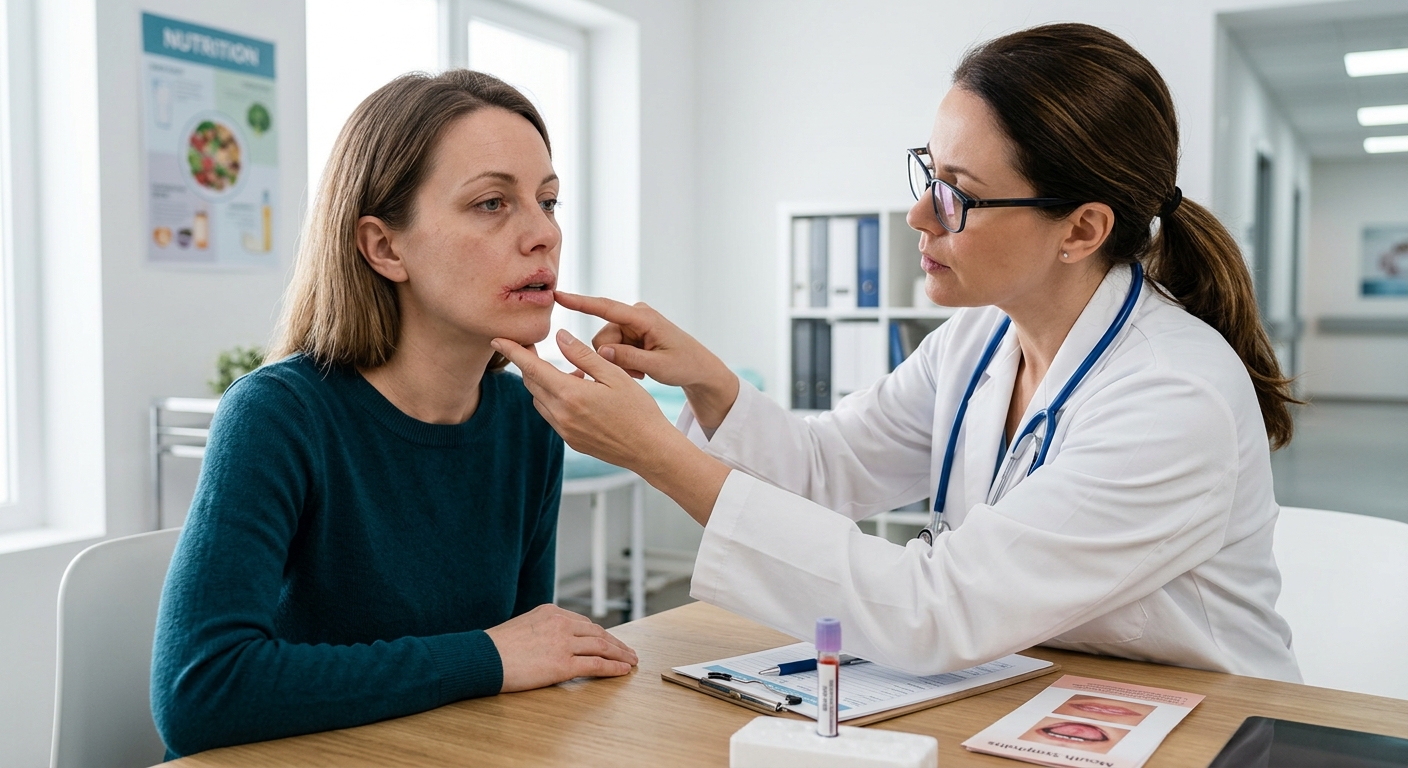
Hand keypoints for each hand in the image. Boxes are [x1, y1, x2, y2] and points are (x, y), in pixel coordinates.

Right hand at [485, 604, 637, 692]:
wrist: (482, 658)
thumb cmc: (495, 647)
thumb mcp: (522, 627)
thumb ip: (541, 630)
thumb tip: (551, 642)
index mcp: (551, 612)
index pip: (584, 623)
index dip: (601, 634)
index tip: (611, 641)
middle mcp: (561, 623)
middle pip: (598, 633)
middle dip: (616, 643)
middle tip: (629, 651)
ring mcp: (563, 643)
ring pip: (602, 647)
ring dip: (621, 655)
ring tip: (631, 661)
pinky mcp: (563, 664)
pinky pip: (596, 665)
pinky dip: (613, 668)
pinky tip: (623, 671)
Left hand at [493, 329, 680, 471]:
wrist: (650, 450)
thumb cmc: (639, 410)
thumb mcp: (615, 375)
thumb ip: (583, 356)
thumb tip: (560, 337)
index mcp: (571, 394)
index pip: (532, 368)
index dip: (513, 352)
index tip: (497, 340)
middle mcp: (562, 415)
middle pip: (532, 384)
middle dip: (529, 365)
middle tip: (536, 348)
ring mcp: (565, 431)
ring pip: (541, 400)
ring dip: (545, 383)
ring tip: (574, 374)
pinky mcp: (571, 441)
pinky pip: (552, 416)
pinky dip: (556, 400)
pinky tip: (578, 394)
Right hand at [554, 292, 739, 428]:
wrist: (699, 367)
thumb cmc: (684, 365)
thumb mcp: (658, 366)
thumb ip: (629, 358)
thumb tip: (602, 352)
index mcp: (643, 318)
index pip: (606, 308)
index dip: (580, 302)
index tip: (558, 295)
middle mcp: (635, 315)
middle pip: (603, 337)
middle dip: (613, 358)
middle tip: (638, 372)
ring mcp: (632, 323)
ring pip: (605, 346)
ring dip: (619, 362)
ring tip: (642, 371)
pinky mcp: (631, 333)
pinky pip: (613, 348)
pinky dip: (622, 361)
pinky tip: (640, 368)